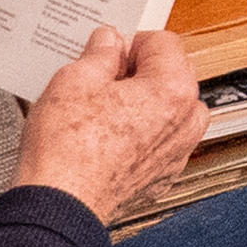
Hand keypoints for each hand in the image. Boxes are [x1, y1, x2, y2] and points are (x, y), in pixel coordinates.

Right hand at [13, 27, 207, 219]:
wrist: (60, 205)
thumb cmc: (67, 150)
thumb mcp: (74, 80)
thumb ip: (100, 53)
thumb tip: (108, 42)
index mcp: (173, 90)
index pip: (163, 42)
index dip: (131, 42)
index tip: (109, 52)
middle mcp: (186, 122)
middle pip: (173, 74)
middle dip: (140, 71)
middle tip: (102, 78)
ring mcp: (177, 152)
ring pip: (169, 109)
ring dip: (143, 102)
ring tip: (103, 108)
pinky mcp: (162, 175)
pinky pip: (159, 141)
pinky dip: (141, 133)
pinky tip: (107, 136)